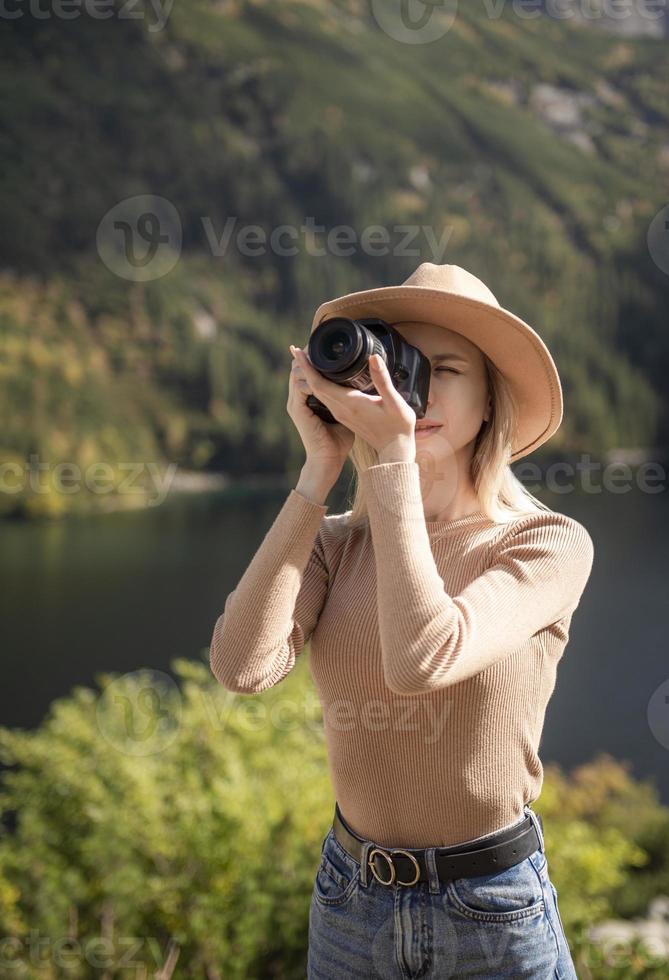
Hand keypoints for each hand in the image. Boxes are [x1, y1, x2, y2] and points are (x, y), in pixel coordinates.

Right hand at [287, 345, 354, 476]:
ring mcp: (298, 405)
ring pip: (297, 375)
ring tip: (311, 349)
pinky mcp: (299, 410)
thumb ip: (349, 398)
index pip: (310, 374)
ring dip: (304, 361)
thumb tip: (363, 384)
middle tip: (314, 342)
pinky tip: (312, 366)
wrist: (328, 461)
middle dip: (306, 356)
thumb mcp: (347, 414)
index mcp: (313, 401)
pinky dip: (305, 375)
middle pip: (299, 370)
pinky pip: (300, 386)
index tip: (321, 346)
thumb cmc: (339, 442)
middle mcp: (302, 400)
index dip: (313, 360)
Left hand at [291, 347, 415, 459]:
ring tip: (307, 359)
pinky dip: (319, 385)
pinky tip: (322, 377)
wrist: (395, 451)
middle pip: (314, 386)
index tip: (298, 352)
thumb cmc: (398, 428)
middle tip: (300, 349)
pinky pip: (325, 398)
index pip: (318, 383)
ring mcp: (341, 413)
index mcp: (349, 404)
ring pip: (319, 392)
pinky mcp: (344, 416)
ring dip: (310, 376)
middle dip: (306, 368)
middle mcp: (341, 409)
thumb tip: (373, 358)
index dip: (307, 367)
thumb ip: (383, 380)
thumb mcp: (394, 403)